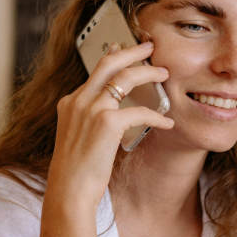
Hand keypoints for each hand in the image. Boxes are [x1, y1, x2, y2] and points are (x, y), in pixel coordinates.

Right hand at [48, 41, 173, 210]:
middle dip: (132, 50)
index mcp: (70, 103)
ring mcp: (91, 109)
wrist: (69, 190)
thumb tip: (112, 115)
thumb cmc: (77, 172)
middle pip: (108, 62)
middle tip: (149, 46)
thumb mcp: (77, 138)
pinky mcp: (107, 123)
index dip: (113, 57)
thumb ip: (90, 121)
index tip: (123, 48)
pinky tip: (167, 122)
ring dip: (148, 73)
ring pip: (125, 77)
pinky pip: (140, 110)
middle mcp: (78, 100)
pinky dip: (156, 115)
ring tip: (164, 74)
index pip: (95, 71)